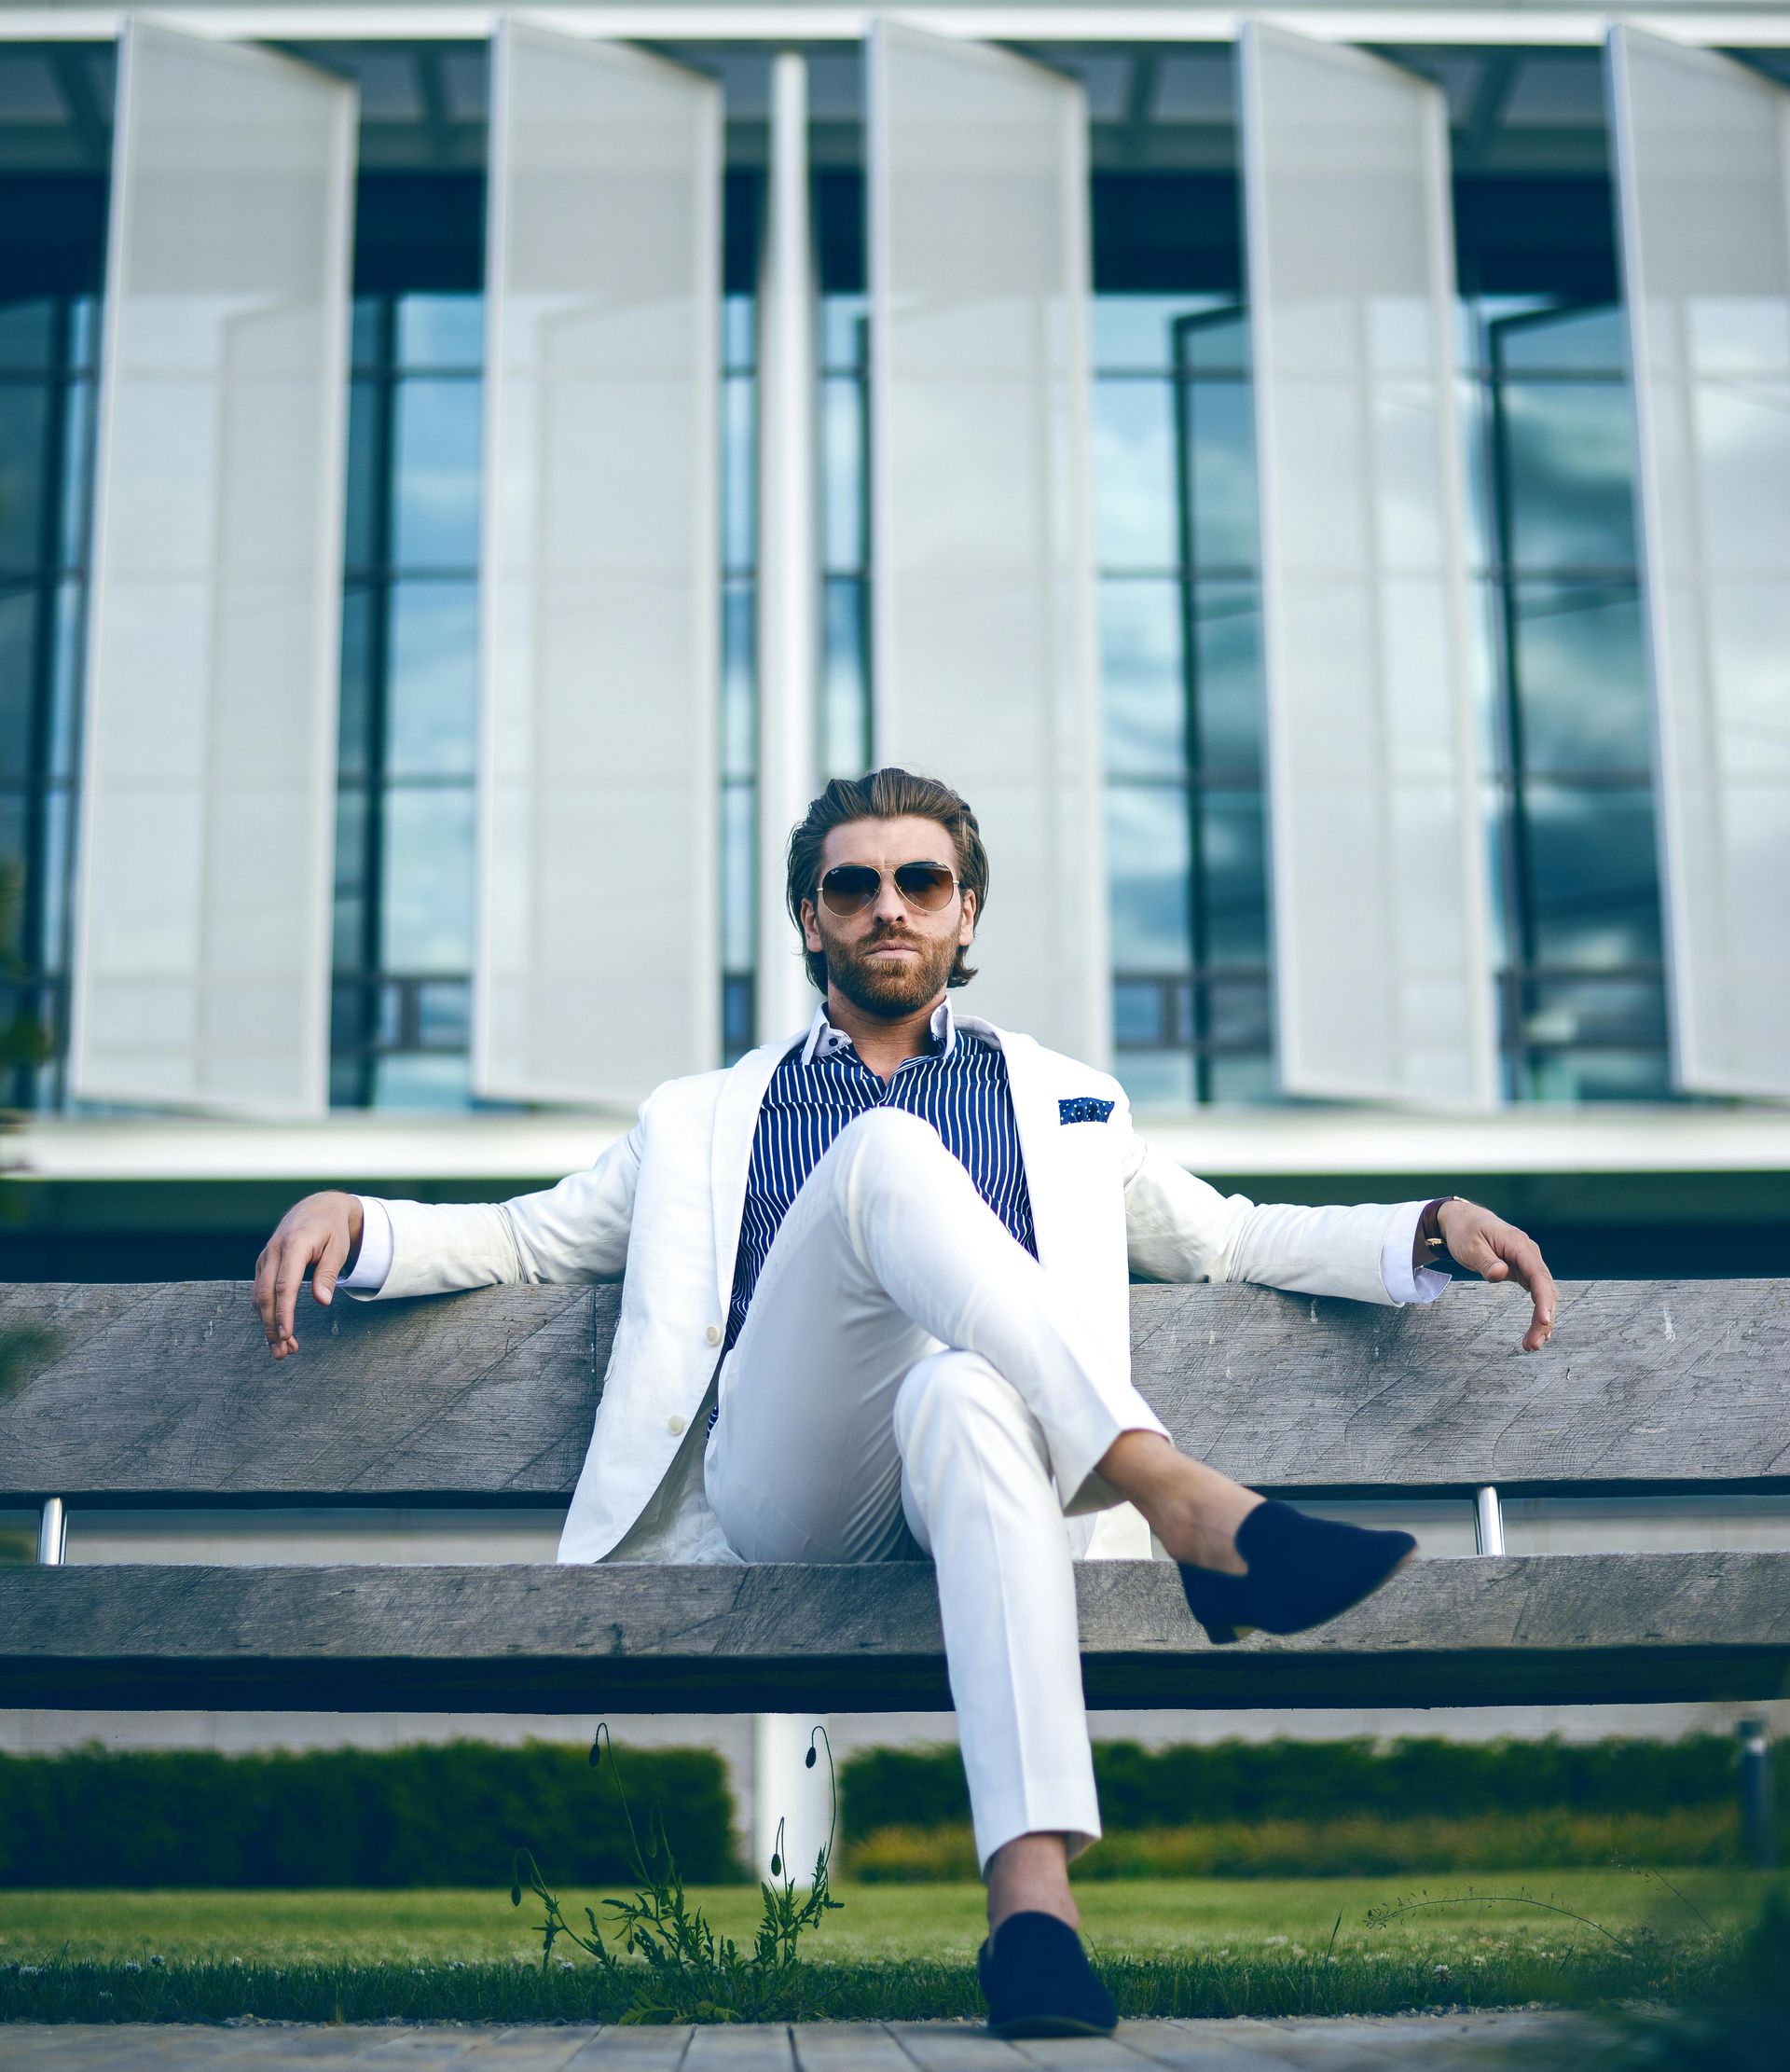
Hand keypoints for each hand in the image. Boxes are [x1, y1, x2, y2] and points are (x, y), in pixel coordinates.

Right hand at [252, 1191, 362, 1358]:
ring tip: (282, 1350)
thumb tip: (322, 1301)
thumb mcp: (338, 1248)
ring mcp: (265, 1257)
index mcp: (293, 1245)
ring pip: (259, 1296)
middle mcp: (273, 1251)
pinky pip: (260, 1291)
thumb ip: (329, 1274)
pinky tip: (278, 1330)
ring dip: (268, 1324)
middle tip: (282, 1353)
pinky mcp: (263, 1264)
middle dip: (271, 1326)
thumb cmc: (331, 1230)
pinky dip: (267, 1313)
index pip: (284, 1285)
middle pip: (265, 1295)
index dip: (283, 1313)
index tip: (286, 1335)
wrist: (317, 1208)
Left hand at [1437, 1199, 1556, 1351]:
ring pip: (1543, 1294)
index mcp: (1519, 1245)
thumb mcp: (1469, 1245)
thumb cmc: (1465, 1231)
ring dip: (1542, 1320)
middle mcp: (1529, 1254)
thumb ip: (1485, 1261)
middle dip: (1544, 1318)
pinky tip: (1537, 1331)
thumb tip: (1500, 1275)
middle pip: (1545, 1289)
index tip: (1545, 1321)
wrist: (1463, 1220)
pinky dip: (1538, 1312)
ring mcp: (1528, 1263)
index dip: (1544, 1299)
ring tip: (1532, 1345)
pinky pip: (1536, 1293)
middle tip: (1533, 1345)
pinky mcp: (1523, 1271)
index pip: (1538, 1274)